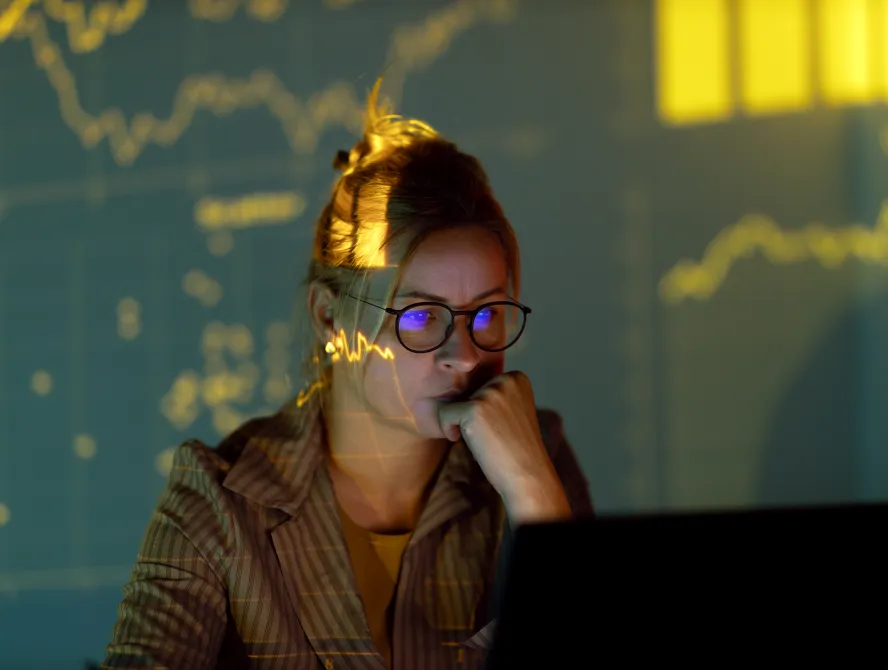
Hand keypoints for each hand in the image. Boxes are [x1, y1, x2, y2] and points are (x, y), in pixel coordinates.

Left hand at [437, 371, 571, 523]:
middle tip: (496, 436)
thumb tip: (458, 391)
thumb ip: (493, 396)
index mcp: (516, 378)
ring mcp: (490, 392)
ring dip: (464, 426)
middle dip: (473, 418)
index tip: (502, 427)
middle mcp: (505, 379)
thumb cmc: (516, 449)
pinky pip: (444, 414)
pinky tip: (473, 443)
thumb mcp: (511, 411)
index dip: (484, 412)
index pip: (479, 387)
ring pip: (455, 404)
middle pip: (467, 395)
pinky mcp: (474, 408)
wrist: (528, 475)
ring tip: (488, 440)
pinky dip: (449, 431)